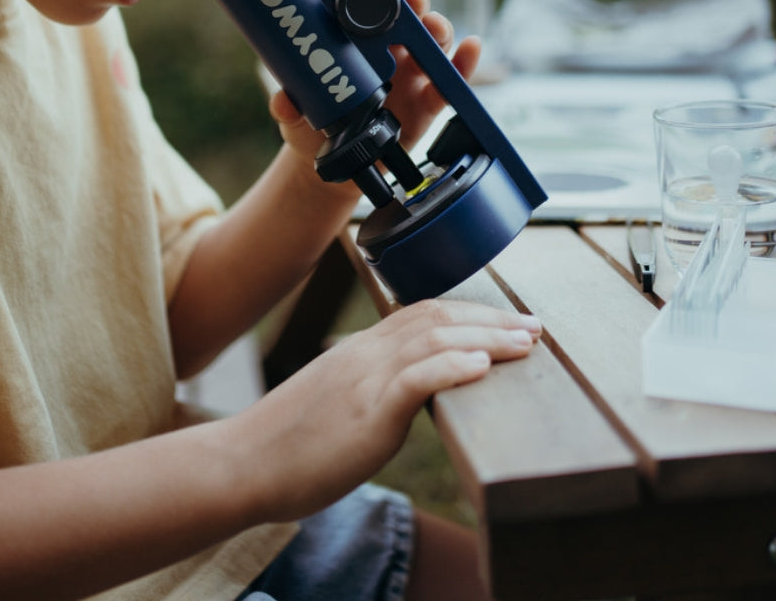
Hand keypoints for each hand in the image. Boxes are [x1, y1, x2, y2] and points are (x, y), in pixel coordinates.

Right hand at [230, 299, 540, 521]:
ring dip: (486, 337)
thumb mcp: (335, 402)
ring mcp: (364, 380)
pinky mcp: (365, 414)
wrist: (243, 463)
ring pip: (433, 340)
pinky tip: (481, 365)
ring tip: (524, 343)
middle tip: (532, 326)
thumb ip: (371, 388)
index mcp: (359, 352)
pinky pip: (414, 379)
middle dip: (490, 319)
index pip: (421, 313)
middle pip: (436, 317)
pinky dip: (451, 366)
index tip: (505, 320)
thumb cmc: (288, 443)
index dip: (468, 312)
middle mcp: (365, 356)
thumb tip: (409, 392)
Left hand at [269, 0, 480, 161]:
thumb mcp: (295, 115)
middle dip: (413, 0)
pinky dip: (464, 63)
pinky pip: (449, 81)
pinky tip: (472, 48)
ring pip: (432, 42)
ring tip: (435, 27)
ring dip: (438, 28)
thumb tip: (283, 102)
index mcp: (355, 41)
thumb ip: (289, 106)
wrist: (332, 167)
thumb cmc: (313, 127)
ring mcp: (410, 74)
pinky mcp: (427, 102)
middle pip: (408, 15)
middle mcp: (387, 50)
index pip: (367, 0)